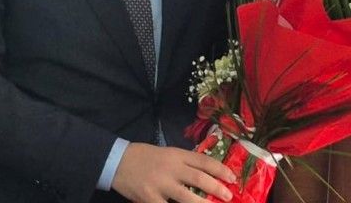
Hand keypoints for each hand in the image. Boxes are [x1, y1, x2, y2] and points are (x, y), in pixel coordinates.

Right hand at [111, 142, 235, 202]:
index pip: (203, 161)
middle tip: (228, 196)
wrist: (118, 161)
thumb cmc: (145, 157)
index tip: (232, 177)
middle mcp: (171, 168)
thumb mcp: (167, 153)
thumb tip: (207, 174)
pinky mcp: (149, 198)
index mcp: (177, 155)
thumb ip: (184, 162)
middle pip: (199, 179)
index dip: (220, 169)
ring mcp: (160, 185)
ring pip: (186, 197)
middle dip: (216, 188)